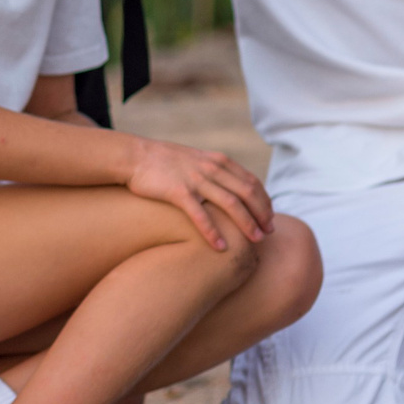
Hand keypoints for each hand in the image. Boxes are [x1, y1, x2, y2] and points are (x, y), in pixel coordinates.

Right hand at [126, 137, 272, 252]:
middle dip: (262, 214)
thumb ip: (215, 171)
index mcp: (218, 161)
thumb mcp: (197, 160)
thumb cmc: (164, 162)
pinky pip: (201, 215)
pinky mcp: (178, 191)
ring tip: (255, 241)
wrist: (134, 156)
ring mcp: (195, 179)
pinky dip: (213, 232)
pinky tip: (221, 247)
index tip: (269, 218)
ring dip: (246, 223)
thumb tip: (232, 189)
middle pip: (247, 193)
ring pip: (231, 204)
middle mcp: (211, 168)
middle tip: (268, 233)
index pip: (252, 182)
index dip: (265, 201)